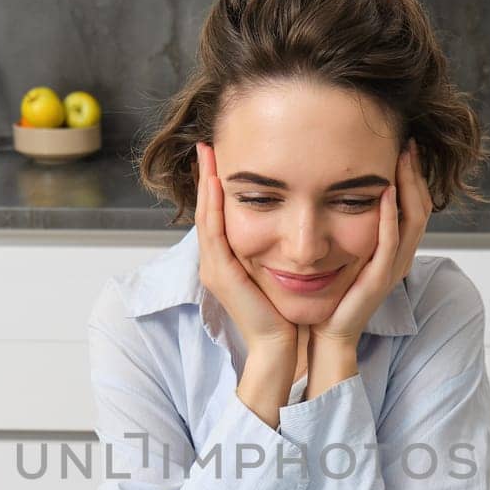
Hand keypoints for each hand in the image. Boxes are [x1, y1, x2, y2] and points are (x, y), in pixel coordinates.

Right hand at [194, 141, 297, 356]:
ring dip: (207, 184)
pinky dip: (214, 206)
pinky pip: (213, 233)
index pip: (215, 215)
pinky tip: (218, 184)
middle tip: (206, 145)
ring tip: (208, 155)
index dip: (214, 185)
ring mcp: (213, 269)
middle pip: (205, 211)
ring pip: (205, 218)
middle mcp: (213, 263)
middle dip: (206, 177)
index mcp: (224, 262)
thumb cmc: (282, 311)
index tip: (218, 155)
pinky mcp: (221, 274)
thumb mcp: (274, 271)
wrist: (280, 344)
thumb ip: (271, 248)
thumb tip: (284, 221)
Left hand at [310, 139, 432, 346]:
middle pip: (420, 208)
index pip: (413, 206)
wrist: (324, 333)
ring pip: (413, 220)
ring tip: (402, 158)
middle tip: (407, 143)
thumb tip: (339, 193)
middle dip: (415, 174)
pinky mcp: (378, 279)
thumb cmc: (330, 295)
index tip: (401, 146)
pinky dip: (389, 215)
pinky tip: (384, 191)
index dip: (412, 177)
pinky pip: (390, 242)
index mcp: (393, 251)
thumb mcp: (344, 253)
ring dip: (409, 186)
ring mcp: (392, 269)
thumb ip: (349, 228)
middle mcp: (399, 258)